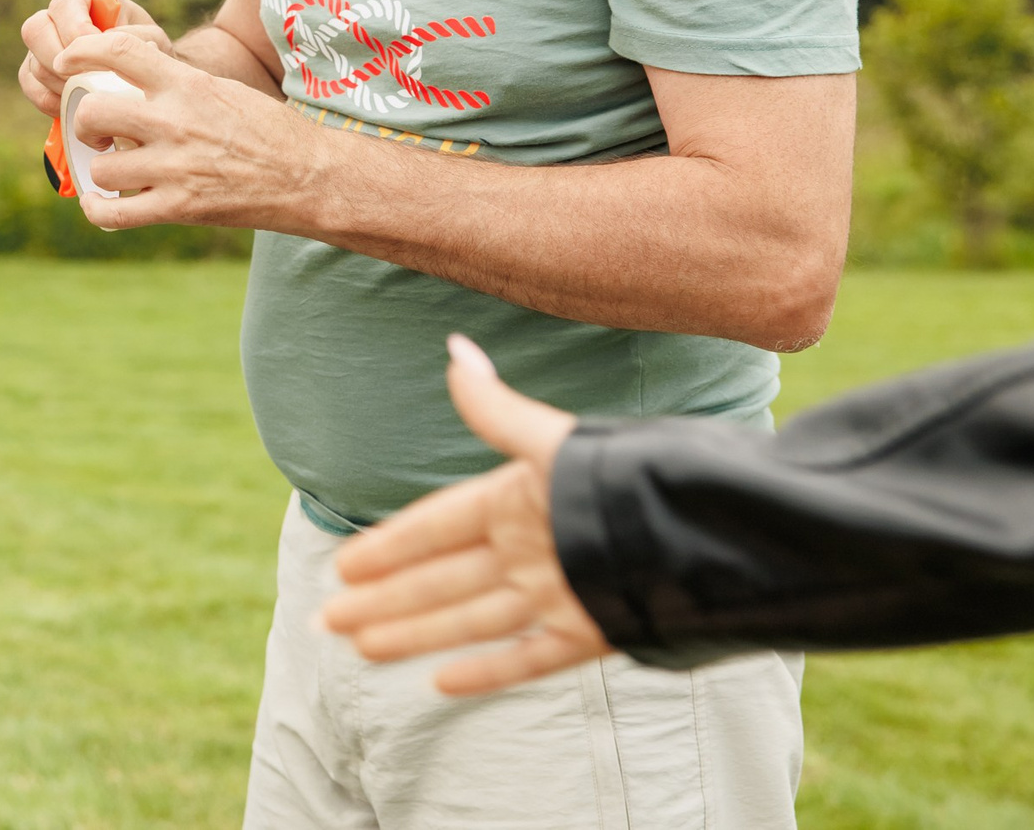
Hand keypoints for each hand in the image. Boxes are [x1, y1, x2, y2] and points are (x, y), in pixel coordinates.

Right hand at [17, 0, 171, 116]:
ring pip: (33, 62)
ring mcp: (43, 43)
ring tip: (87, 95)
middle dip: (60, 61)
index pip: (64, 7)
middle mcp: (58, 15)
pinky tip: (72, 105)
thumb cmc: (149, 52)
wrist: (146, 76)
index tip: (99, 56)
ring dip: (59, 84)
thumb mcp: (152, 39)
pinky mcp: (36, 69)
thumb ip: (133, 36)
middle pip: (35, 30)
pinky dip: (49, 100)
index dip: (77, 33)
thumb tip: (105, 43)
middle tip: (86, 80)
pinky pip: (29, 85)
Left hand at [46, 30, 313, 228]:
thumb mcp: (222, 90)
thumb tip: (130, 83)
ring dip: (100, 169)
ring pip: (101, 167)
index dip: (82, 53)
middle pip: (93, 113)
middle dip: (84, 122)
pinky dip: (98, 210)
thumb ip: (176, 86)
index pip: (119, 52)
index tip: (66, 60)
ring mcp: (174, 167)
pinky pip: (114, 214)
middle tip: (98, 131)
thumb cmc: (267, 130)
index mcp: (187, 84)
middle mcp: (174, 122)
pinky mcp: (178, 207)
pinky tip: (102, 204)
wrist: (308, 175)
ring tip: (114, 169)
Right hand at [320, 336, 608, 694]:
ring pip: (470, 618)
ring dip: (416, 633)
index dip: (388, 547)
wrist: (705, 534)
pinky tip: (441, 682)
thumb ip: (497, 411)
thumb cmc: (628, 480)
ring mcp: (557, 593)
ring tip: (363, 647)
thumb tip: (455, 350)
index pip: (435, 527)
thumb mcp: (552, 444)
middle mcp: (530, 549)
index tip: (342, 567)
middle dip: (384, 600)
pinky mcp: (590, 633)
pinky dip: (486, 670)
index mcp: (517, 500)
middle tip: (328, 620)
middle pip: (440, 579)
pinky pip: (528, 656)